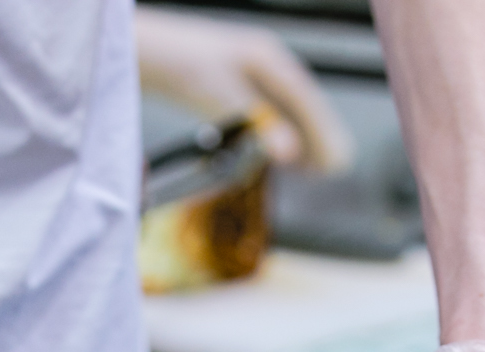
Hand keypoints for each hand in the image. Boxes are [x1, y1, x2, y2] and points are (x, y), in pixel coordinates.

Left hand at [133, 8, 353, 173]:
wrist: (146, 50)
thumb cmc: (179, 62)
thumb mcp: (220, 93)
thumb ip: (257, 121)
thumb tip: (290, 152)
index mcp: (268, 58)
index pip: (306, 100)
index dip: (325, 131)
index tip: (338, 158)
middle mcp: (265, 64)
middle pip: (302, 105)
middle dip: (320, 136)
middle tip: (336, 168)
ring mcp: (251, 74)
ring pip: (287, 111)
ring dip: (303, 138)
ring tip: (317, 169)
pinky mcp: (235, 86)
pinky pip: (268, 113)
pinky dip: (279, 134)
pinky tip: (284, 155)